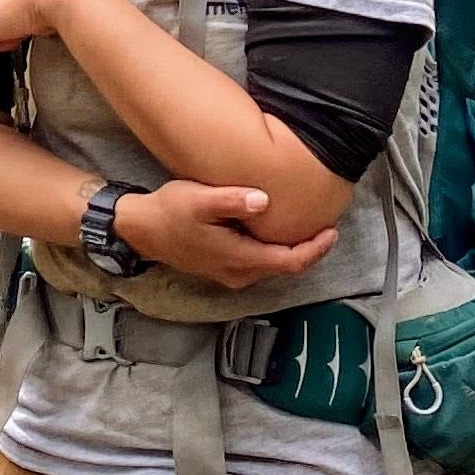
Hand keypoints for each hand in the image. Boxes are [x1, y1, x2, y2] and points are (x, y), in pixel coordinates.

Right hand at [115, 182, 338, 292]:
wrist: (142, 230)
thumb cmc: (170, 212)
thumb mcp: (199, 200)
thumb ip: (232, 200)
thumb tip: (264, 200)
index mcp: (239, 259)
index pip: (289, 262)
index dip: (314, 249)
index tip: (331, 230)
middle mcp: (239, 274)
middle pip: (285, 266)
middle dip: (308, 248)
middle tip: (326, 223)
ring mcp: (231, 274)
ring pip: (273, 265)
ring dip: (293, 249)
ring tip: (308, 224)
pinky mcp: (225, 268)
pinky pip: (261, 263)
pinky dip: (276, 249)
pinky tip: (278, 229)